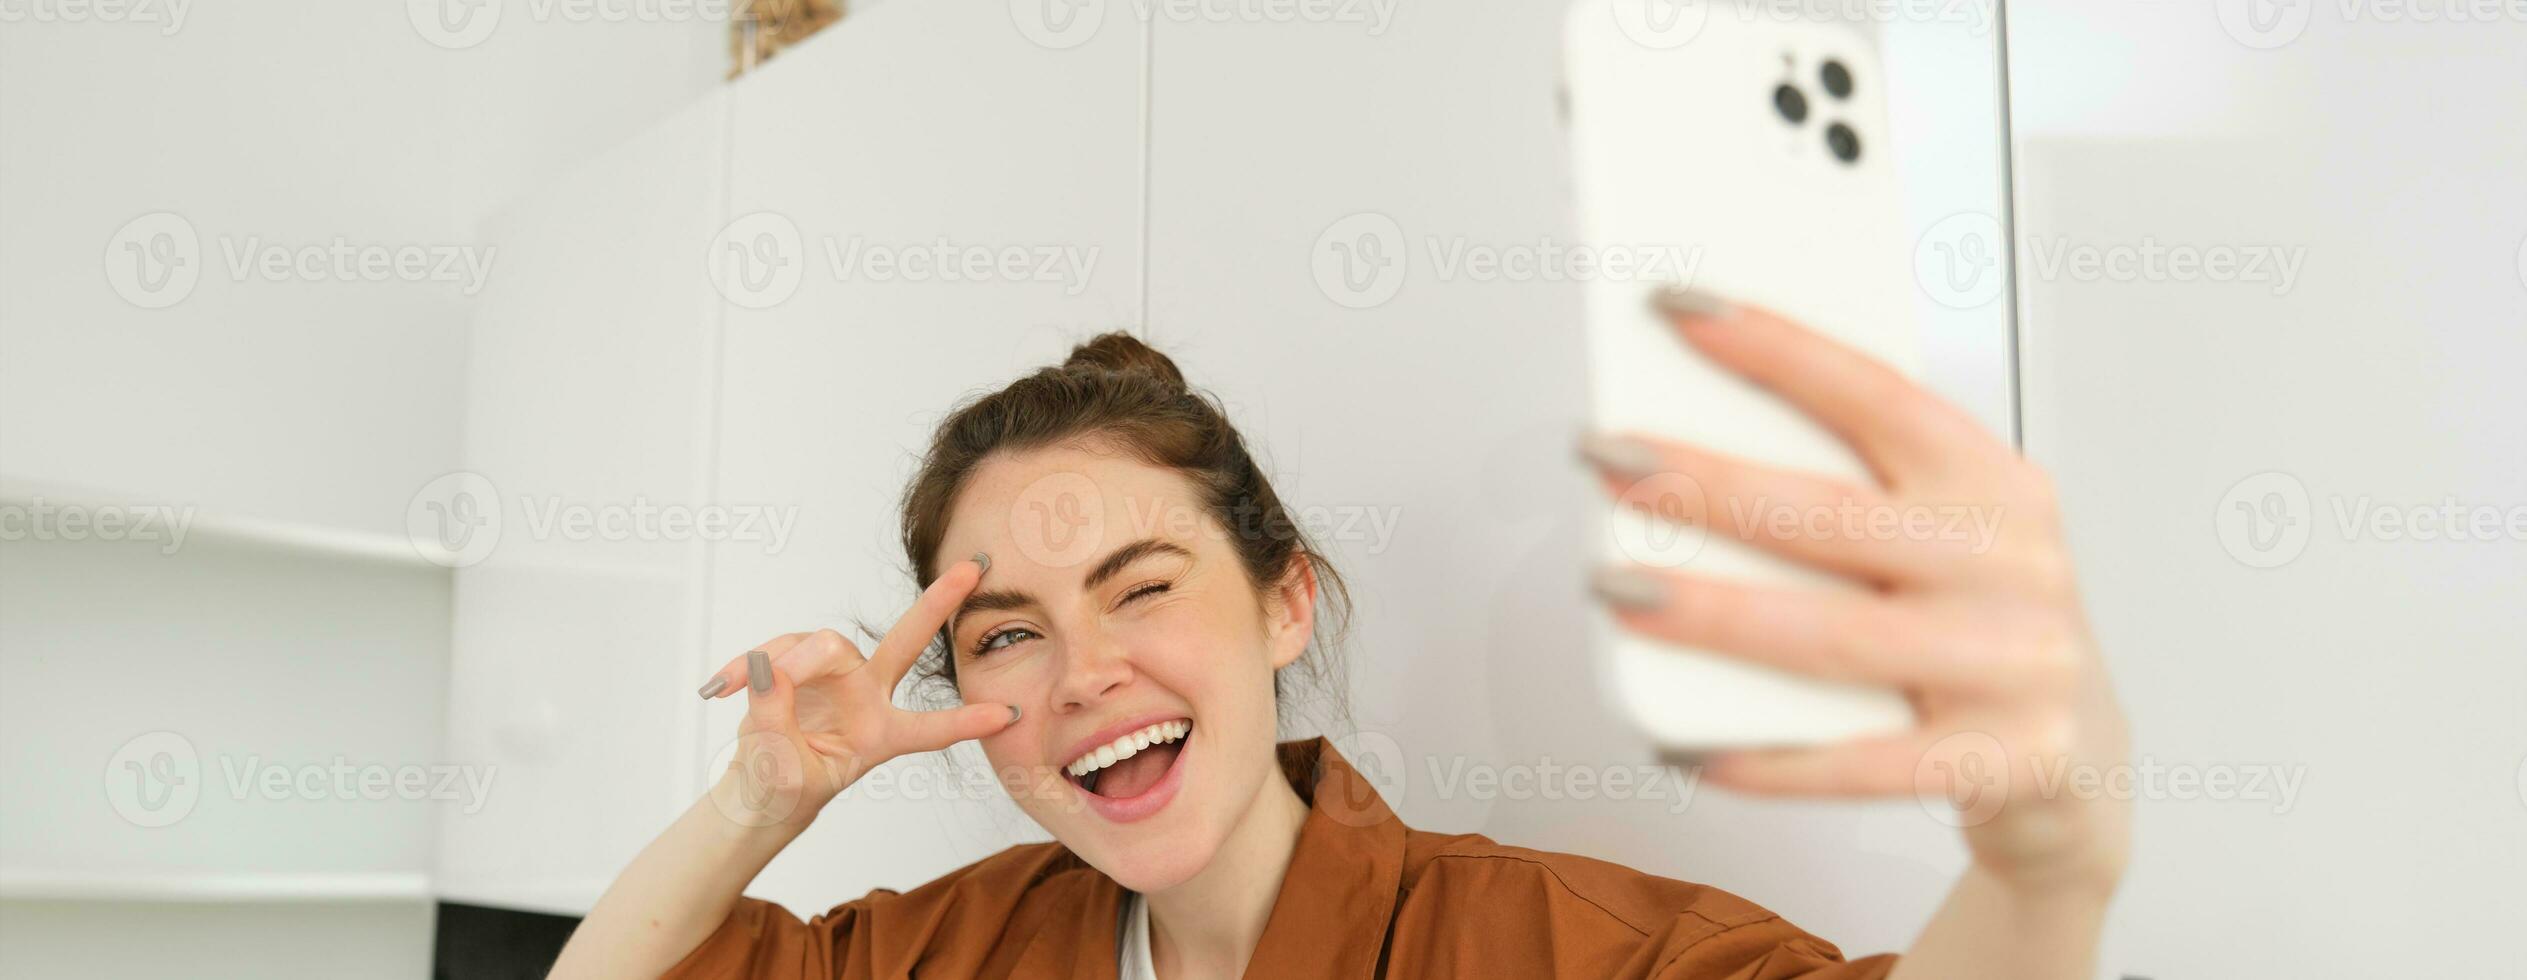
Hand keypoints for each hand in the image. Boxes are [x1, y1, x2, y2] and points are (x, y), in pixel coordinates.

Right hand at [693, 556, 1018, 829]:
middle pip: (906, 643)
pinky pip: (777, 649)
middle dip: (939, 603)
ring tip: (746, 692)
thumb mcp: (781, 773)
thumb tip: (771, 666)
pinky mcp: (799, 664)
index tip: (1009, 713)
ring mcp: (835, 676)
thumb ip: (776, 720)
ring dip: (785, 663)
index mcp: (880, 736)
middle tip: (976, 567)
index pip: (929, 729)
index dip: (965, 722)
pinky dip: (746, 666)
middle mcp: (867, 698)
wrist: (756, 786)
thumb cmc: (783, 789)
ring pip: (823, 644)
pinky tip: (721, 686)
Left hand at [1580, 292, 2130, 893]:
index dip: (1778, 348)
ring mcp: (2015, 665)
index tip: (1678, 308)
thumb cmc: (1974, 626)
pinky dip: (1769, 760)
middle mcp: (2012, 563)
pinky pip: (1861, 765)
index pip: (1877, 395)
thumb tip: (1680, 456)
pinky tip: (1688, 748)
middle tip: (1607, 457)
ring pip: (1837, 637)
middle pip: (1835, 516)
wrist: (2075, 766)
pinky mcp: (2002, 760)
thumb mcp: (1944, 538)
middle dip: (1708, 484)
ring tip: (1616, 589)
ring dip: (1713, 613)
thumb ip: (1851, 493)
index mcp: (1994, 483)